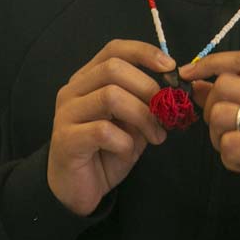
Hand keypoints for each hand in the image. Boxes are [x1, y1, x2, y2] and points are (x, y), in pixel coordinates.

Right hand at [47, 40, 174, 215]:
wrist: (76, 190)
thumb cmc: (106, 152)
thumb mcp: (131, 123)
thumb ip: (145, 103)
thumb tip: (173, 90)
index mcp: (88, 79)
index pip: (114, 49)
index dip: (144, 52)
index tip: (170, 67)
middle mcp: (73, 90)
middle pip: (113, 68)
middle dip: (147, 87)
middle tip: (166, 112)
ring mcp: (66, 113)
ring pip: (110, 95)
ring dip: (142, 115)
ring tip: (156, 136)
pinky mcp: (66, 140)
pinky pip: (103, 130)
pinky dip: (125, 141)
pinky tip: (129, 153)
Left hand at [181, 51, 239, 221]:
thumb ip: (239, 96)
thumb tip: (198, 83)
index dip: (210, 62)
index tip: (188, 72)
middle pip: (224, 86)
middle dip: (211, 108)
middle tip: (223, 129)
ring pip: (220, 116)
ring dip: (218, 137)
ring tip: (238, 149)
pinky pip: (228, 146)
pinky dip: (229, 159)